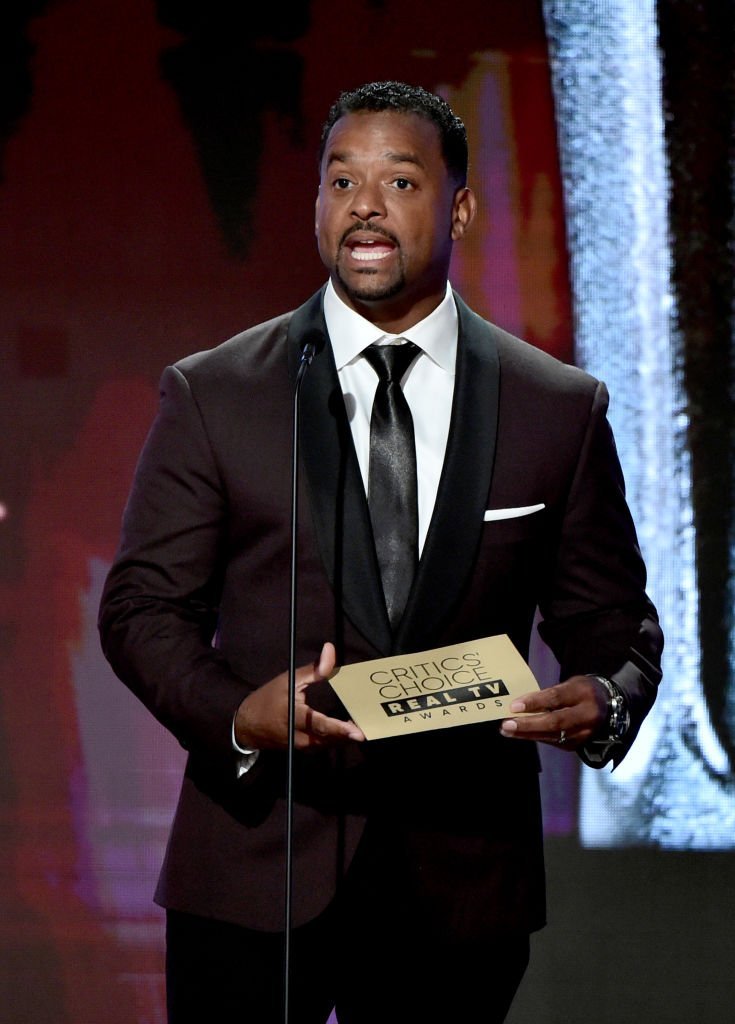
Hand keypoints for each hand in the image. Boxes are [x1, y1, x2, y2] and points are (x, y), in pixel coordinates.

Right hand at [234, 642, 364, 750]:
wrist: (247, 725)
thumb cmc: (268, 698)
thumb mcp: (289, 680)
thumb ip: (313, 669)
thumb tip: (330, 649)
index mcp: (295, 717)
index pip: (320, 724)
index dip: (339, 729)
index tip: (357, 732)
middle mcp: (300, 736)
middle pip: (329, 738)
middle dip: (348, 735)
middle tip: (368, 727)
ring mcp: (301, 746)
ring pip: (328, 744)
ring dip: (344, 738)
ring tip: (361, 726)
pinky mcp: (302, 750)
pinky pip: (323, 746)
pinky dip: (335, 739)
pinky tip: (346, 730)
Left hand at [499, 674, 607, 749]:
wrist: (606, 706)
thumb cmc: (581, 691)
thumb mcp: (570, 684)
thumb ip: (549, 694)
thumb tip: (521, 704)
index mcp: (583, 694)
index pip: (556, 698)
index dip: (534, 703)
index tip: (514, 706)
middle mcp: (587, 715)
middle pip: (555, 722)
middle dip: (528, 725)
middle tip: (507, 724)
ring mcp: (584, 733)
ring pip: (552, 736)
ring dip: (527, 734)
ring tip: (507, 730)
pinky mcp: (578, 744)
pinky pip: (553, 742)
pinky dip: (535, 737)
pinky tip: (520, 734)